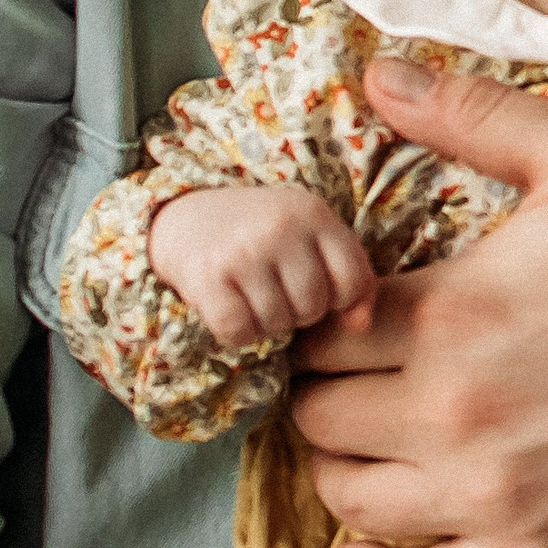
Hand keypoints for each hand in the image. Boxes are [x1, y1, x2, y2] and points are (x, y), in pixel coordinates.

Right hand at [147, 184, 374, 349]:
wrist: (187, 218)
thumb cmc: (267, 236)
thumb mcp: (315, 239)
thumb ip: (353, 278)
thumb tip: (360, 328)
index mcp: (314, 213)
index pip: (352, 280)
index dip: (341, 299)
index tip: (322, 290)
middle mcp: (280, 228)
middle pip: (313, 306)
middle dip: (301, 311)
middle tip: (280, 293)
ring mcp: (243, 251)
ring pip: (278, 323)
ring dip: (268, 323)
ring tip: (256, 298)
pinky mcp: (207, 276)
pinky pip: (239, 331)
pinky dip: (238, 334)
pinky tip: (234, 311)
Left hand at [287, 59, 547, 547]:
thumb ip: (474, 115)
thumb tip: (375, 73)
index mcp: (454, 312)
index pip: (320, 330)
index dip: (325, 317)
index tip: (353, 311)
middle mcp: (454, 411)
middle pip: (318, 416)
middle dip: (329, 388)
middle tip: (366, 371)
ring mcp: (492, 493)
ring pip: (346, 497)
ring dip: (346, 466)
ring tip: (378, 437)